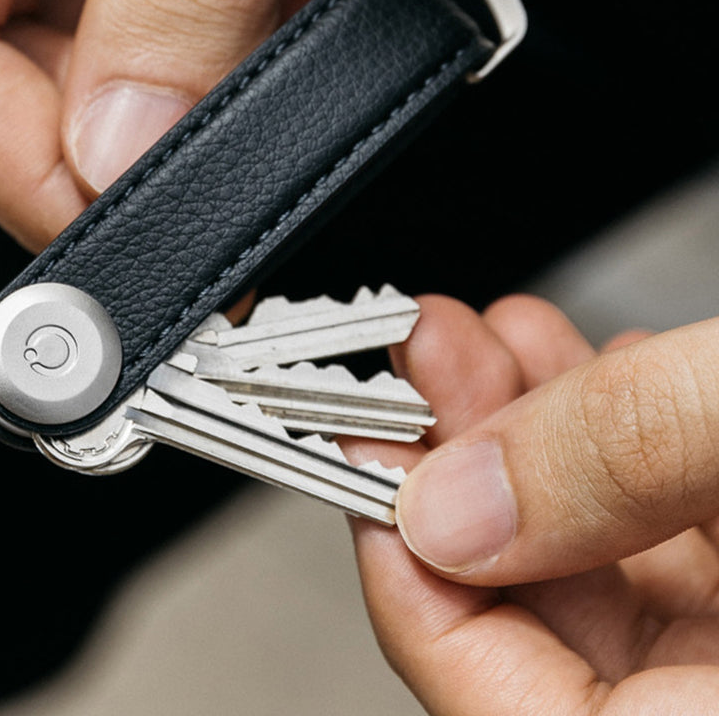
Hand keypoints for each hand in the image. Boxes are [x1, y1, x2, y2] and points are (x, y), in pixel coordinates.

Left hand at [348, 295, 718, 714]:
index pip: (492, 700)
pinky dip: (601, 442)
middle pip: (535, 611)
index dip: (406, 578)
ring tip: (476, 342)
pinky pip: (657, 525)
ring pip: (591, 556)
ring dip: (519, 435)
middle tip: (417, 368)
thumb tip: (448, 499)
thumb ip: (611, 462)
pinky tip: (576, 367)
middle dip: (460, 466)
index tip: (364, 458)